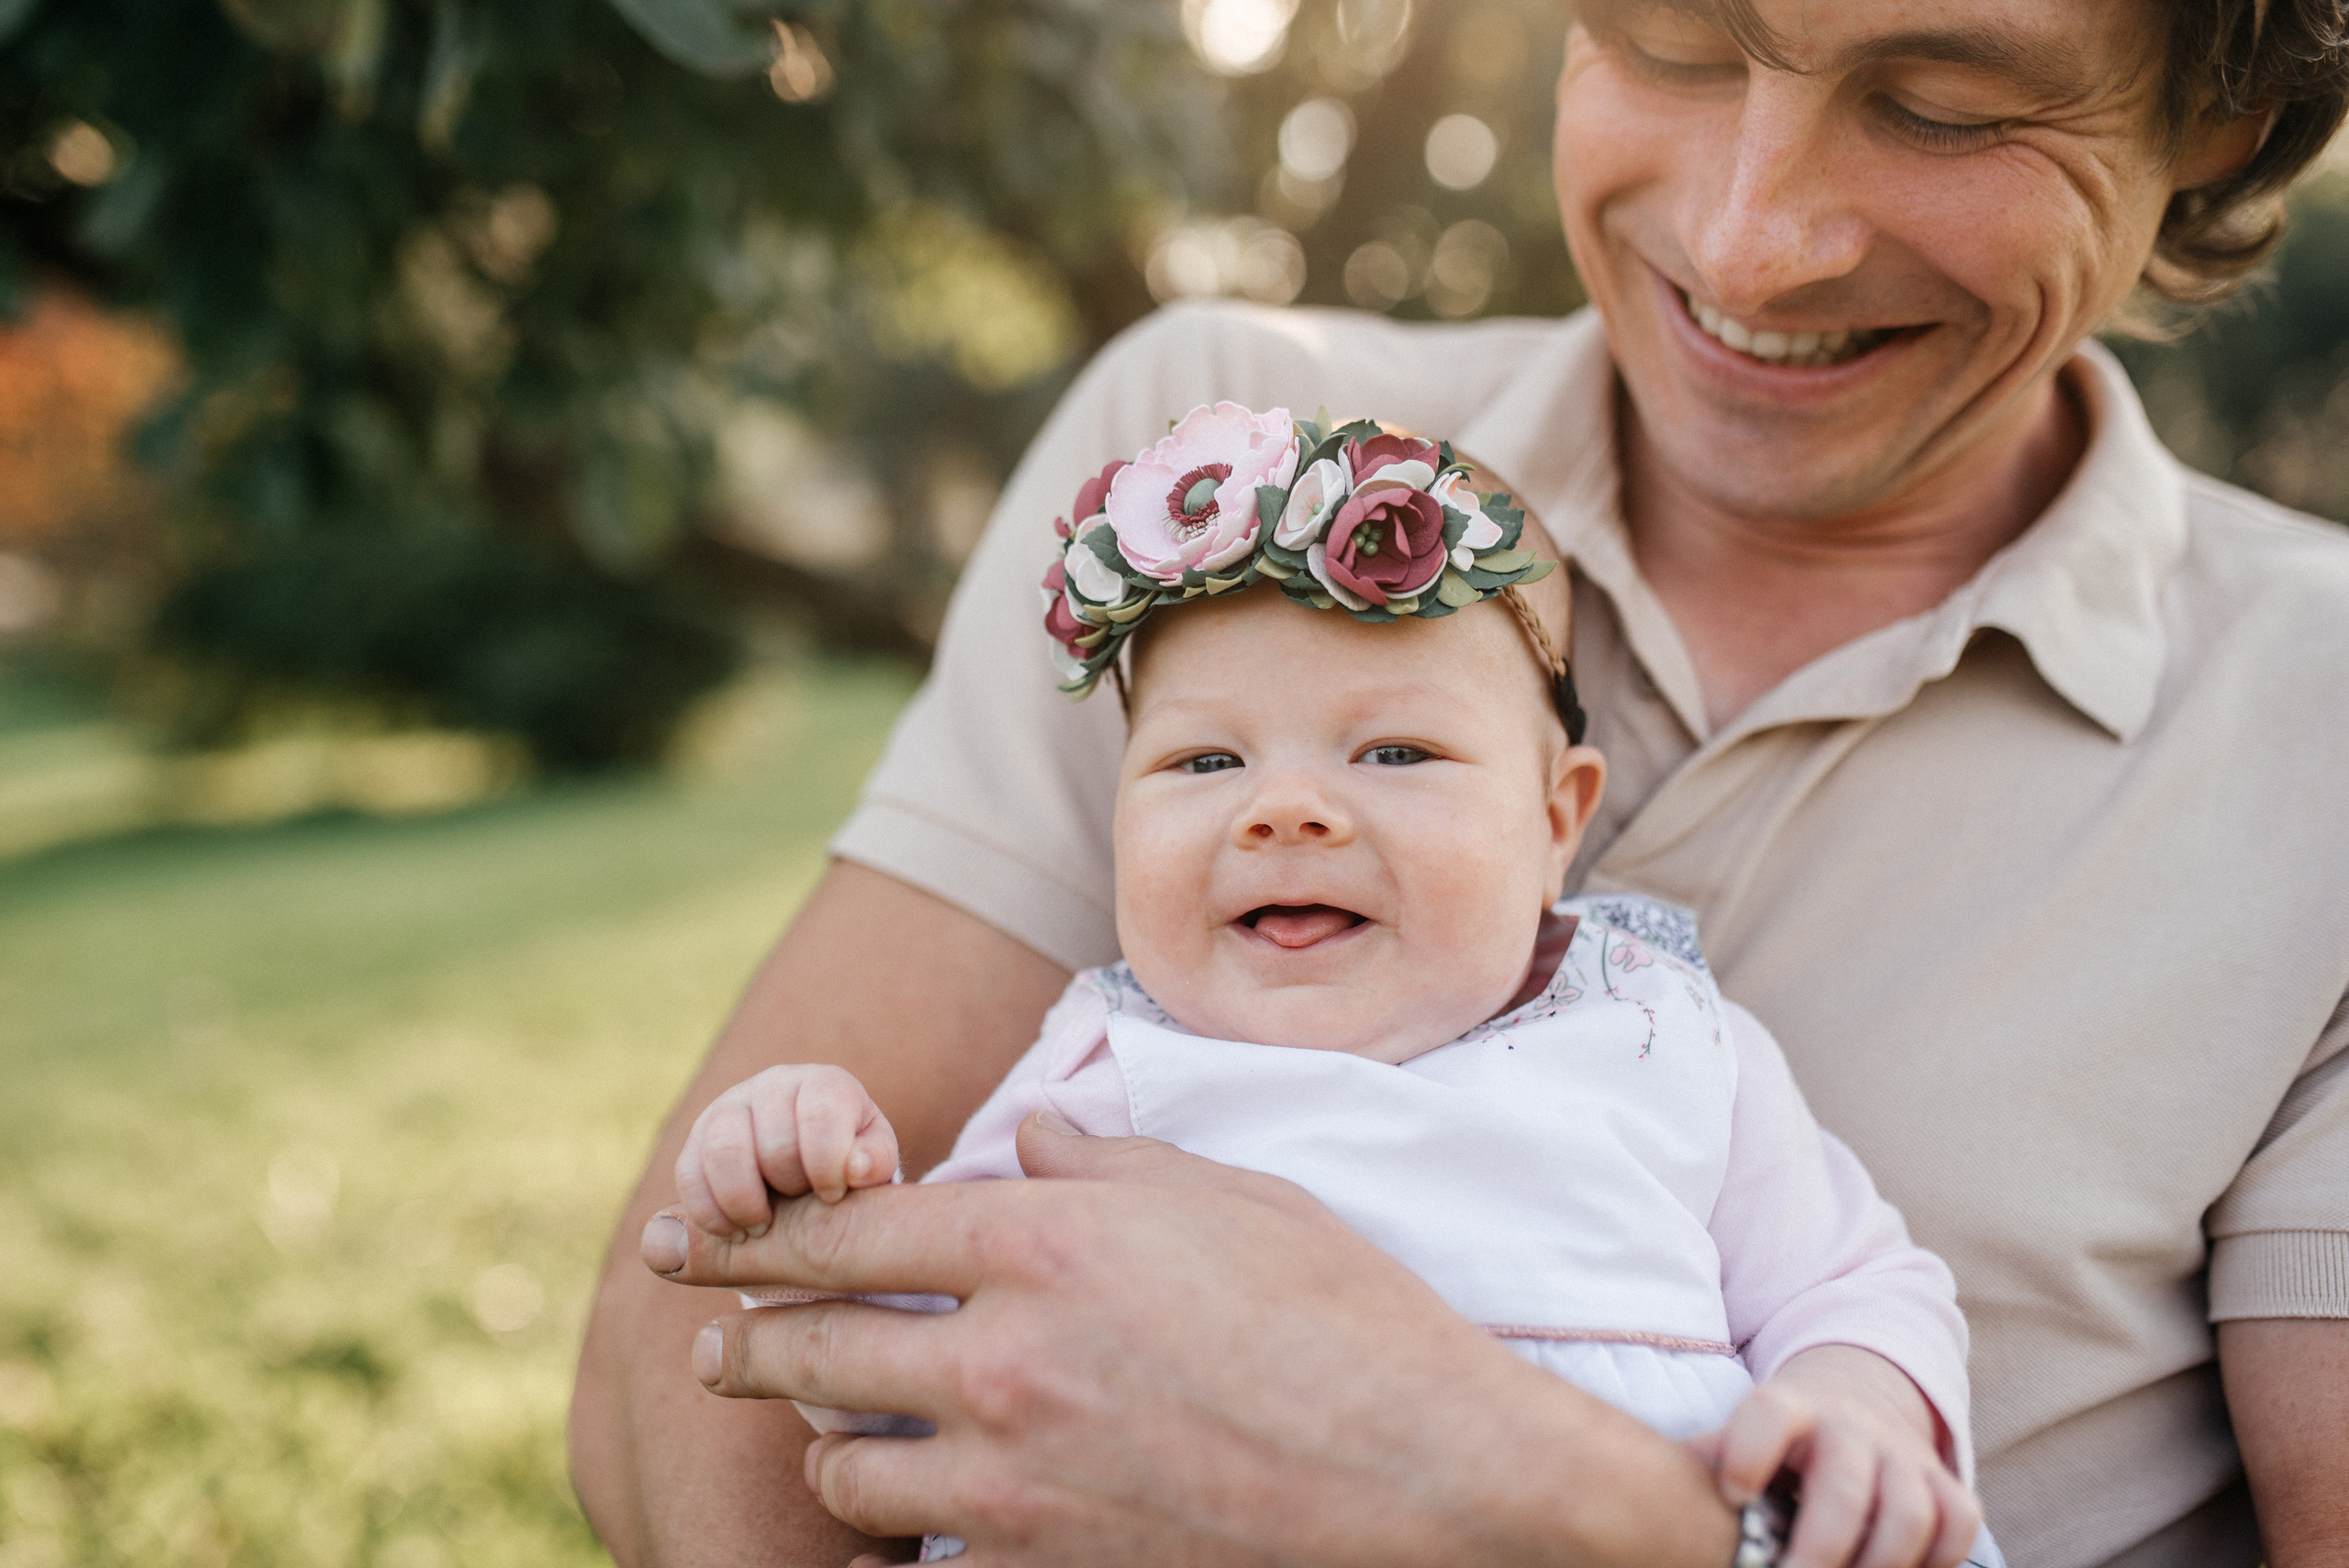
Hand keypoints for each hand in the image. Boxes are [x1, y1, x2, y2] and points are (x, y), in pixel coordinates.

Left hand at [640, 1114, 1742, 1567]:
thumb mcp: (1231, 1198)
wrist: (1433, 1486)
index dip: (761, 1235)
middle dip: (748, 1346)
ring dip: (829, 1452)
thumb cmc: (1347, 1321)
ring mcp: (1018, 1484)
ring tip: (829, 1442)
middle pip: (817, 1351)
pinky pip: (928, 1563)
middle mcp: (1003, 1364)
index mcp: (1041, 1248)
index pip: (850, 1231)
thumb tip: (1024, 1140)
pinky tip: (909, 1534)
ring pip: (850, 1472)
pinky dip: (906, 1546)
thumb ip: (1103, 1165)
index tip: (708, 1246)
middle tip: (714, 1349)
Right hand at [675, 1063, 901, 1236]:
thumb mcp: (872, 1162)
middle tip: (801, 1208)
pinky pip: (688, 1173)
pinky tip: (732, 1231)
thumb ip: (874, 1162)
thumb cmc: (848, 1165)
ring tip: (762, 1226)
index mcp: (824, 1084)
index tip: (833, 1196)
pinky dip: (708, 1211)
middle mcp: (773, 1085)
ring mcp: (730, 1107)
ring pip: (722, 1150)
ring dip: (743, 1201)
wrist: (811, 1172)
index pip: (820, 1113)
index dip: (826, 1165)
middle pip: (772, 1139)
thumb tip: (857, 1168)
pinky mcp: (698, 1139)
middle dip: (789, 1187)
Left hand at [1689, 1346, 1978, 1567]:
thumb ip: (1707, 1464)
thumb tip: (1651, 1497)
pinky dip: (1937, 1559)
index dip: (1750, 1452)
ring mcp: (1901, 1453)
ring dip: (1878, 1566)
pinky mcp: (1943, 1480)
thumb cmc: (1776, 1442)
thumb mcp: (1738, 1437)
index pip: (1767, 1414)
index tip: (1733, 1495)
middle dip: (1819, 1549)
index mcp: (1786, 1409)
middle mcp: (1849, 1427)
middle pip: (1844, 1488)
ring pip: (1909, 1513)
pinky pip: (1957, 1521)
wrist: (1853, 1403)